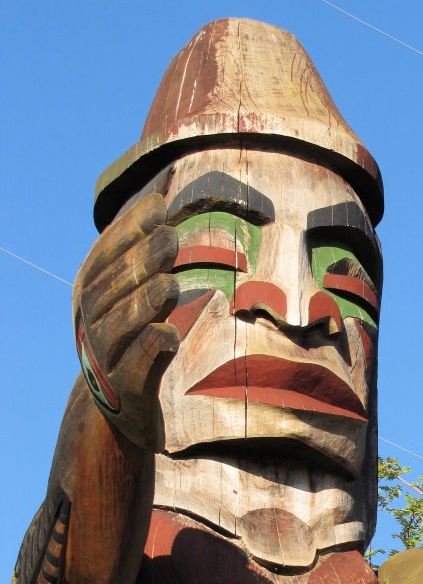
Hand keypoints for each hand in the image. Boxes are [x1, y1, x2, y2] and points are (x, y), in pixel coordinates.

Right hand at [73, 193, 179, 448]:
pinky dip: (150, 347)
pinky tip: (169, 333)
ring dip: (144, 302)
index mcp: (89, 293)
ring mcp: (106, 357)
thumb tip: (164, 180)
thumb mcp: (134, 286)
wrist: (121, 403)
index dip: (129, 229)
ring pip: (120, 324)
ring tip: (170, 284)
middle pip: (112, 287)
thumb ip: (145, 242)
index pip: (104, 255)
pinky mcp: (128, 388)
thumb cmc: (132, 333)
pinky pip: (136, 365)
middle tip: (171, 239)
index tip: (160, 206)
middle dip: (140, 261)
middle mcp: (91, 322)